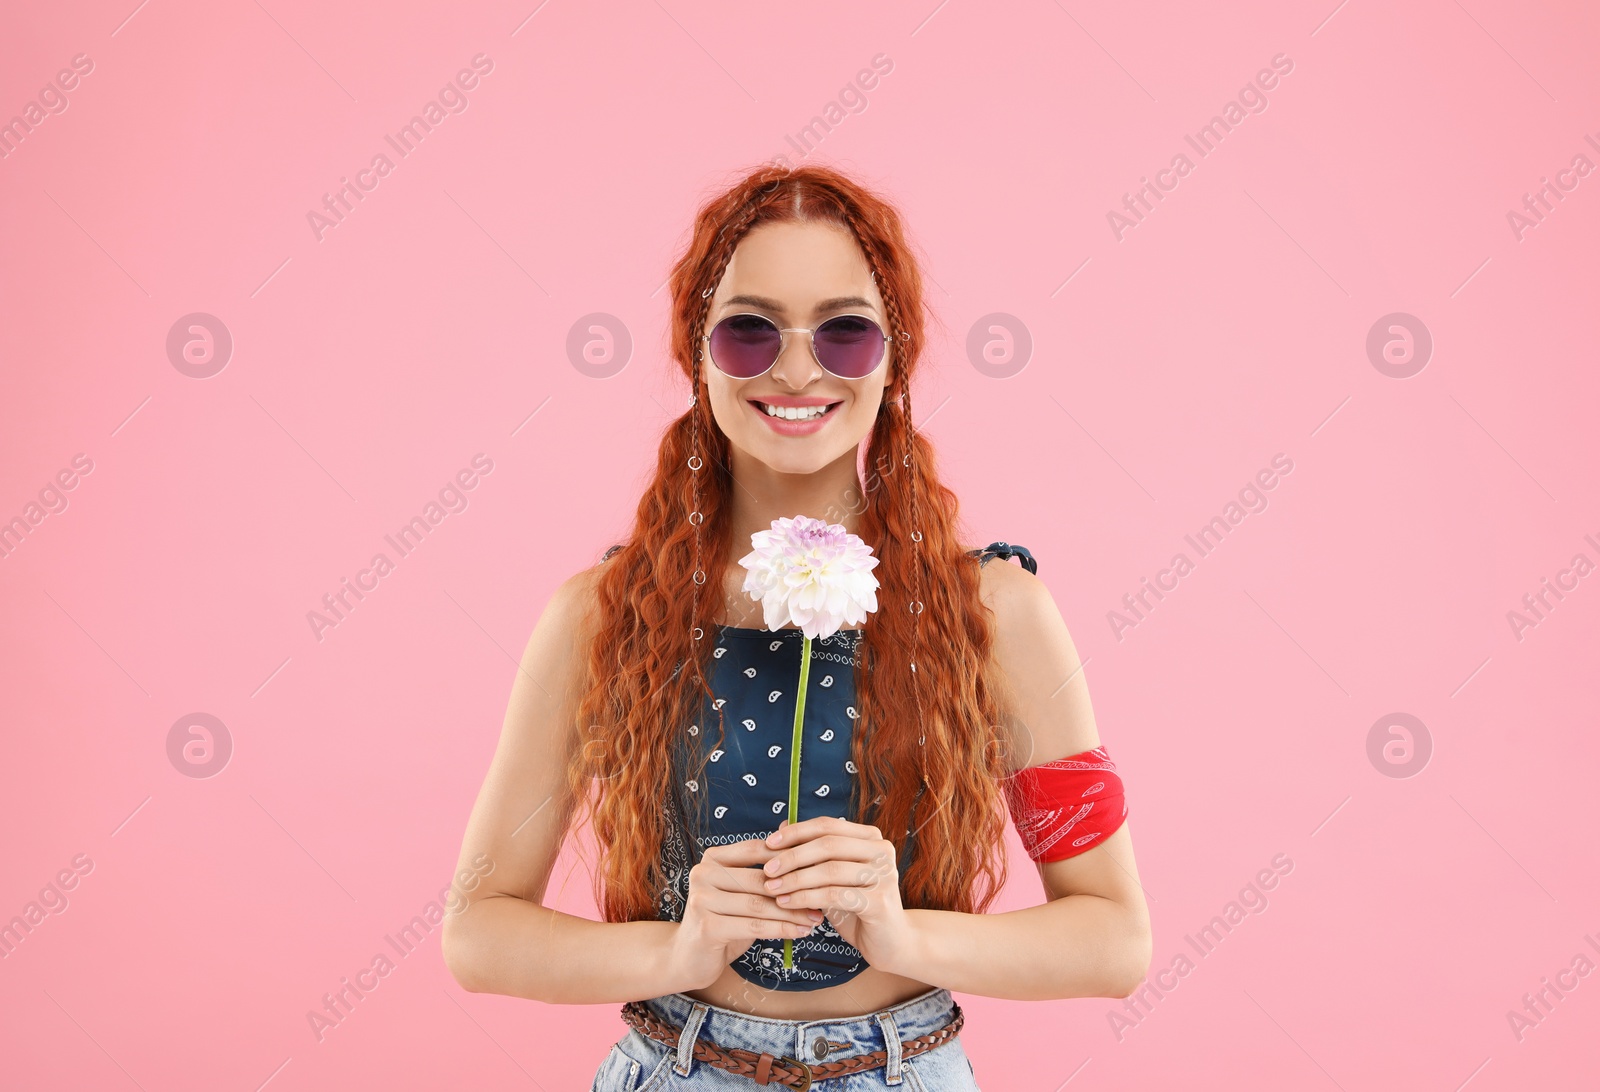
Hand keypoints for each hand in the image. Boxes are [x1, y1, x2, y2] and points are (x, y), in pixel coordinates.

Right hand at [667, 838, 826, 990]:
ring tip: (815, 919)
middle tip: (822, 900)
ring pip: (759, 904)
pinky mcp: (706, 925)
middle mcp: (703, 873)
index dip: (789, 859)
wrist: (690, 956)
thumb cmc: (723, 919)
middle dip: (795, 890)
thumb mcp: (742, 890)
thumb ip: (763, 867)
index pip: (758, 849)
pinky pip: (753, 926)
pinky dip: (780, 929)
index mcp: (713, 857)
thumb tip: (795, 831)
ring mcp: (701, 899)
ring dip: (792, 913)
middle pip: (760, 879)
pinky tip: (800, 932)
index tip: (818, 869)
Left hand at [759, 815, 918, 976]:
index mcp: (870, 837)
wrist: (888, 942)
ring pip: (830, 870)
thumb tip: (780, 828)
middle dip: (792, 856)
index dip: (796, 832)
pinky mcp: (880, 901)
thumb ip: (812, 853)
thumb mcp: (831, 877)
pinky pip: (834, 895)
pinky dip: (806, 898)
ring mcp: (884, 875)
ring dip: (796, 879)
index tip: (769, 843)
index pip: (828, 825)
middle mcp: (881, 850)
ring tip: (772, 888)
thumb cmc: (856, 906)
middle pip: (828, 844)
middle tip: (767, 869)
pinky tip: (786, 903)